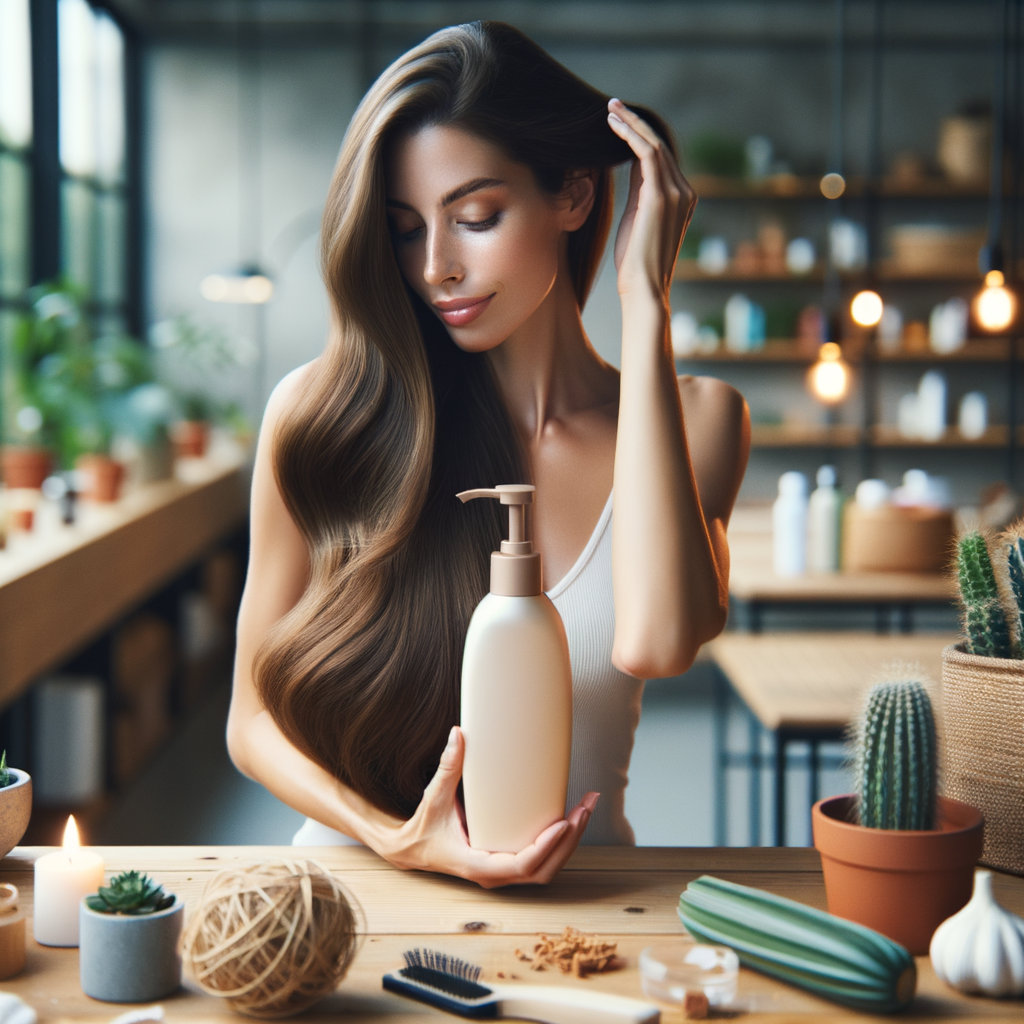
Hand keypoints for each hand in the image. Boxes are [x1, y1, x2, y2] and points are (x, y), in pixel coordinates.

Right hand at [373, 727, 597, 888]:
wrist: (411, 850)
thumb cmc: (423, 828)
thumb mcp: (434, 797)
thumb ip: (448, 766)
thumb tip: (458, 734)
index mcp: (477, 864)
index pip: (521, 864)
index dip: (546, 846)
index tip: (563, 823)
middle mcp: (493, 874)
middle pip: (543, 869)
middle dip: (569, 840)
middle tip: (585, 809)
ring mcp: (502, 872)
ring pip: (546, 868)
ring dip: (569, 843)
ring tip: (585, 810)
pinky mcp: (506, 864)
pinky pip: (540, 862)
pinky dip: (558, 845)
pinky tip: (570, 822)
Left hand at [606, 98, 695, 303]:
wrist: (645, 289)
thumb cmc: (635, 264)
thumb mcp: (636, 220)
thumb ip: (639, 191)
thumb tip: (631, 164)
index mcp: (681, 198)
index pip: (661, 157)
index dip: (640, 136)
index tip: (618, 122)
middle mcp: (685, 192)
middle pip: (660, 145)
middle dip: (635, 123)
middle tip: (612, 106)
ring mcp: (677, 193)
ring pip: (654, 145)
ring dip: (631, 124)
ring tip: (610, 110)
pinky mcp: (662, 197)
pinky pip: (648, 154)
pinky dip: (631, 136)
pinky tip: (613, 126)